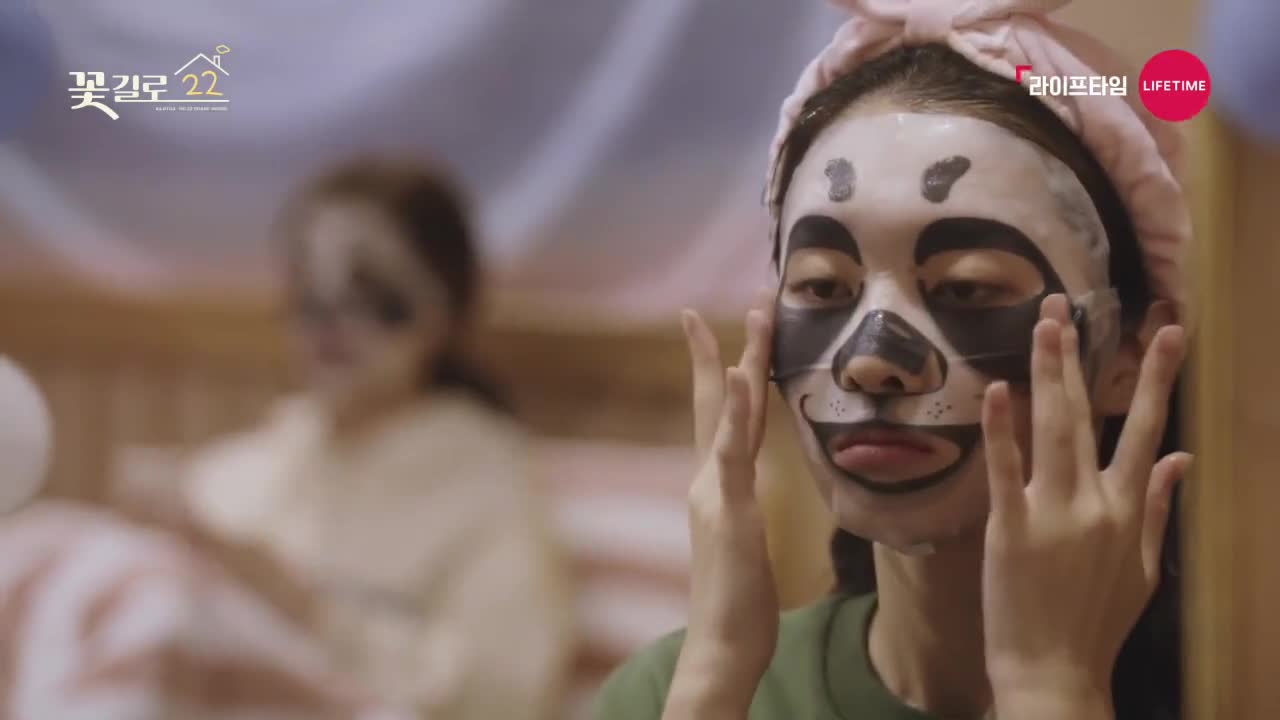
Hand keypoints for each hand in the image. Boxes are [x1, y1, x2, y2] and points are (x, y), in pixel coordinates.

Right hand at [663, 290, 776, 719]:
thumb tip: (745, 491)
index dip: (724, 369)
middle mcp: (708, 478)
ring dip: (744, 358)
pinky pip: (733, 450)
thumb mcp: (744, 541)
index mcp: (715, 484)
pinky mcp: (729, 509)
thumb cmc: (737, 601)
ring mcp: (715, 490)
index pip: (719, 414)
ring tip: (757, 314)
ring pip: (729, 412)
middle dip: (728, 345)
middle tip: (752, 297)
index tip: (723, 327)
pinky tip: (744, 375)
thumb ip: (739, 508)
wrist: (721, 643)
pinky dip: (737, 409)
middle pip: (719, 399)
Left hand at [981, 295, 1188, 717]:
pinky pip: (1005, 472)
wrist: (1055, 671)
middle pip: (1089, 415)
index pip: (1148, 430)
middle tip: (1068, 303)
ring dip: (1047, 372)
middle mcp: (1095, 503)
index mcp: (1129, 509)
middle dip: (1081, 354)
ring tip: (1043, 322)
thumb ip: (1160, 508)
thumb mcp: (1144, 567)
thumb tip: (1185, 459)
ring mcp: (1051, 513)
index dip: (1157, 377)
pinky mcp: (1009, 529)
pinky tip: (999, 390)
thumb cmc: (1098, 620)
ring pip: (1052, 429)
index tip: (1167, 329)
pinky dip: (1002, 430)